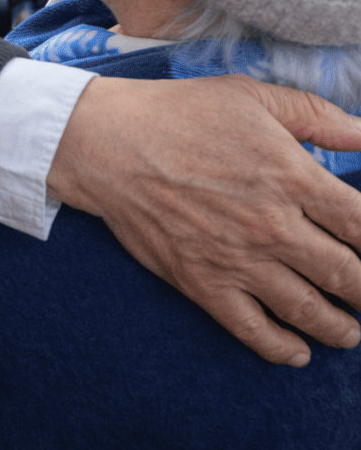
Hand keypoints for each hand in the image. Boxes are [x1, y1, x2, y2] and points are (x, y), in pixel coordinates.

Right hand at [47, 74, 360, 365]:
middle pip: (346, 276)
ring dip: (340, 329)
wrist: (111, 143)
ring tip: (350, 333)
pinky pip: (256, 332)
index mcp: (293, 176)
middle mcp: (275, 226)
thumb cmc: (181, 113)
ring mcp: (240, 260)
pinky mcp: (205, 284)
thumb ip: (316, 116)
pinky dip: (285, 350)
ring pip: (310, 311)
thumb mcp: (252, 96)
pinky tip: (299, 352)